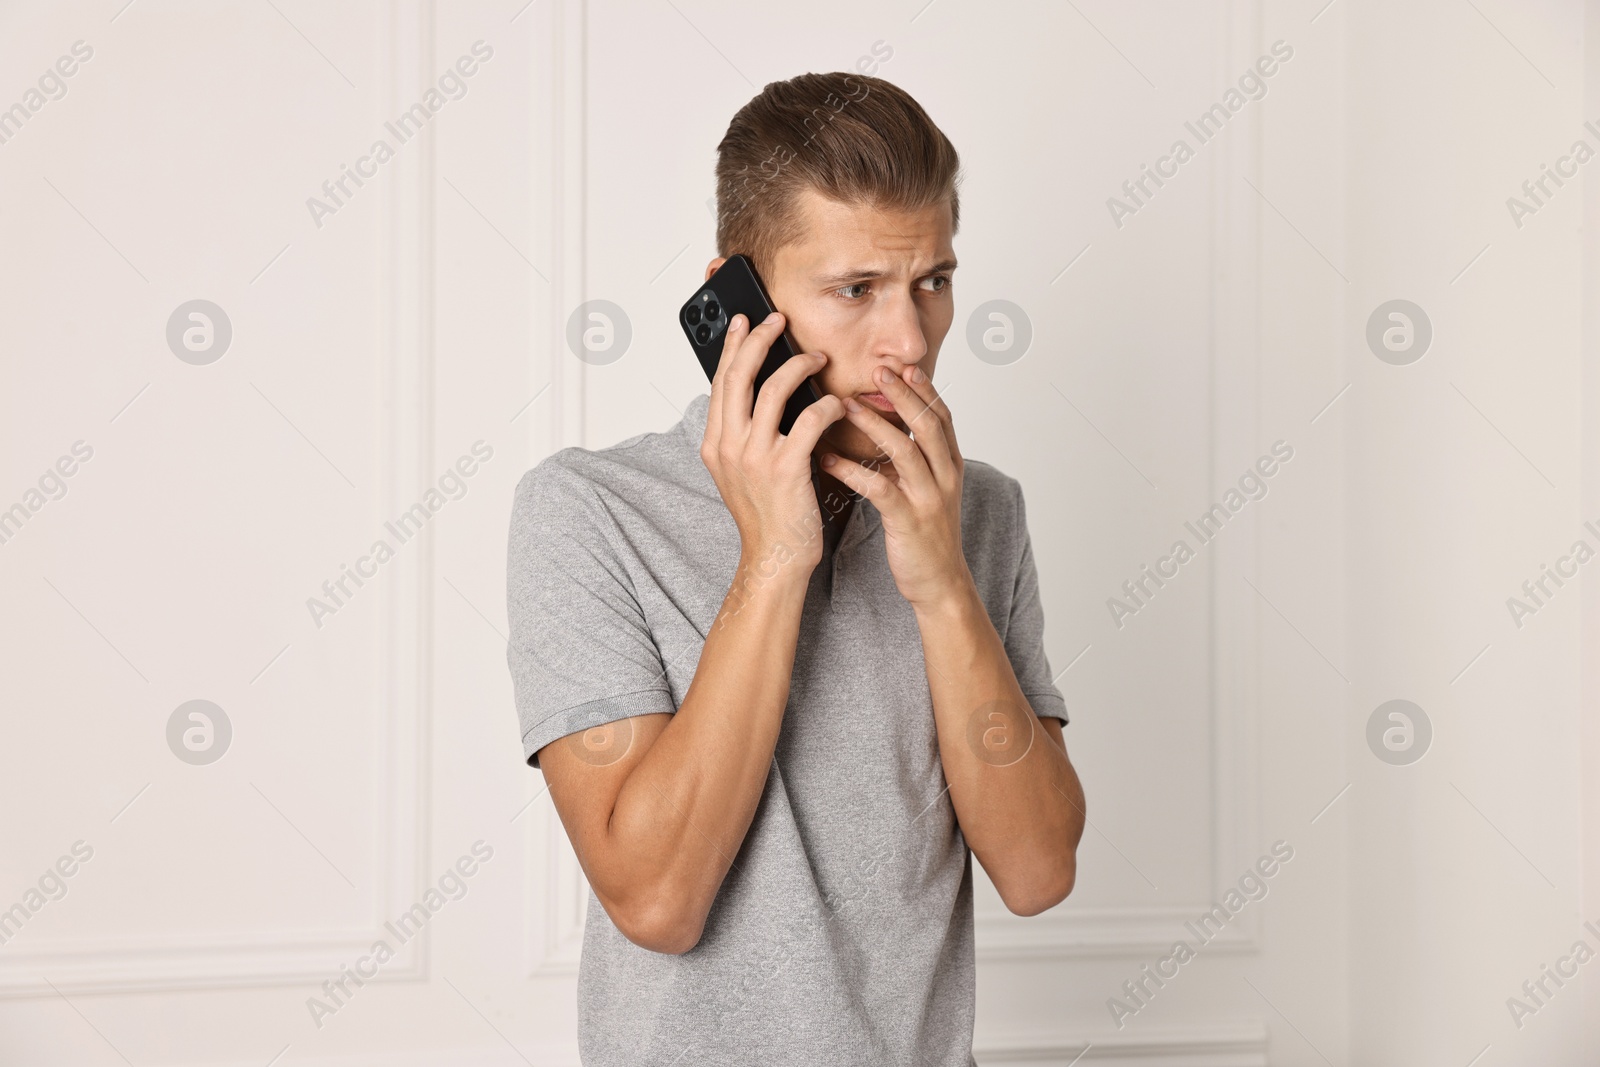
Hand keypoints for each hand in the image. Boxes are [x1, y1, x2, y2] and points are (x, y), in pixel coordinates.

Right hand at [700, 311, 845, 570]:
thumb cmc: (767, 515)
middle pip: (739, 375)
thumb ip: (745, 434)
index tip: (745, 322)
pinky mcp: (785, 467)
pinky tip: (839, 402)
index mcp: (715, 444)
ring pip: (772, 389)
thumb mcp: (742, 471)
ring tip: (817, 358)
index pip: (720, 382)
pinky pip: (809, 419)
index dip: (732, 347)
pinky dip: (826, 404)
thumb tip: (762, 395)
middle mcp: (728, 446)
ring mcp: (754, 456)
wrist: (776, 558)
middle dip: (759, 340)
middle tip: (778, 320)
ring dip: (798, 365)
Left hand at [819, 365, 969, 609]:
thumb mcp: (924, 488)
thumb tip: (882, 425)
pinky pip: (879, 489)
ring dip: (875, 424)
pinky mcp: (909, 521)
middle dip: (903, 395)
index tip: (903, 366)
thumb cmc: (925, 532)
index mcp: (950, 464)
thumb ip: (909, 458)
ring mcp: (929, 498)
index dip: (923, 389)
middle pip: (928, 424)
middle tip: (879, 371)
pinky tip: (828, 461)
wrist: (940, 582)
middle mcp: (945, 476)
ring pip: (905, 450)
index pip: (941, 416)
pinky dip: (853, 471)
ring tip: (845, 405)